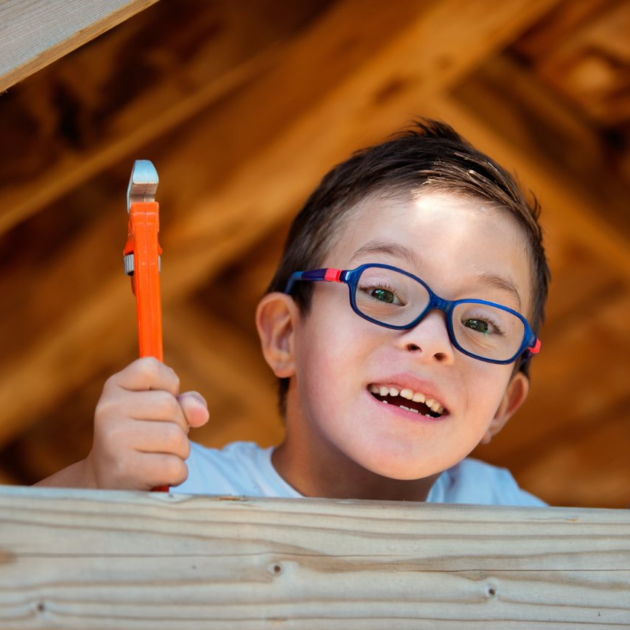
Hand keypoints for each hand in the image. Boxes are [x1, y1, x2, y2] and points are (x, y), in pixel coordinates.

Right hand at [84, 357, 208, 489]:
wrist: (108, 483)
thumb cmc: (142, 439)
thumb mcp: (161, 412)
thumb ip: (187, 403)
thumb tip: (201, 413)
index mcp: (114, 386)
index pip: (152, 367)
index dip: (169, 385)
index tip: (159, 403)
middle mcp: (108, 409)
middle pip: (170, 406)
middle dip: (179, 425)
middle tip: (159, 438)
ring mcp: (113, 439)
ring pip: (176, 437)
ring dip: (179, 452)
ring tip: (158, 456)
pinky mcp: (124, 469)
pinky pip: (174, 466)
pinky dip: (177, 473)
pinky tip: (158, 475)